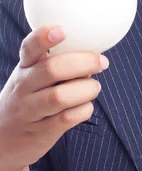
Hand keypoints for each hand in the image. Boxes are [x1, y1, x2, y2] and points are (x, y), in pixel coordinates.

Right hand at [0, 25, 107, 170]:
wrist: (3, 139)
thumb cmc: (30, 97)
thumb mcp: (33, 75)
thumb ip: (59, 61)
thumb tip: (94, 55)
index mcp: (25, 67)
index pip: (29, 48)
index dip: (44, 37)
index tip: (62, 30)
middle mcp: (24, 86)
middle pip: (53, 69)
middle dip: (85, 62)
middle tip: (102, 63)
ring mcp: (30, 110)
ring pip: (61, 96)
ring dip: (87, 89)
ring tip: (93, 87)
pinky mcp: (41, 131)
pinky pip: (69, 117)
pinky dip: (84, 109)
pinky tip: (84, 106)